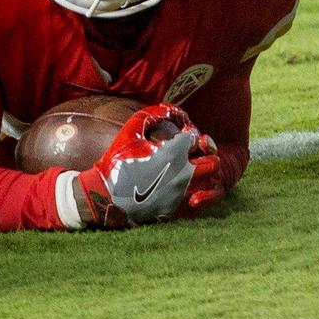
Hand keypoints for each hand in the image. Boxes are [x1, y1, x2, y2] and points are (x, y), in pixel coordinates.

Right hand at [75, 104, 221, 226]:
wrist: (105, 197)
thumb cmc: (116, 161)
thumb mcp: (130, 132)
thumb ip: (151, 115)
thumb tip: (167, 109)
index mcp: (174, 153)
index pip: (193, 136)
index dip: (187, 131)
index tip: (178, 132)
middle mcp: (184, 173)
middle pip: (213, 162)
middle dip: (205, 155)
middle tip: (191, 152)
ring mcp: (181, 193)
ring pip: (208, 183)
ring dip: (201, 173)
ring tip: (185, 169)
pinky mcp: (175, 209)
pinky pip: (194, 199)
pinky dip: (190, 190)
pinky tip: (173, 185)